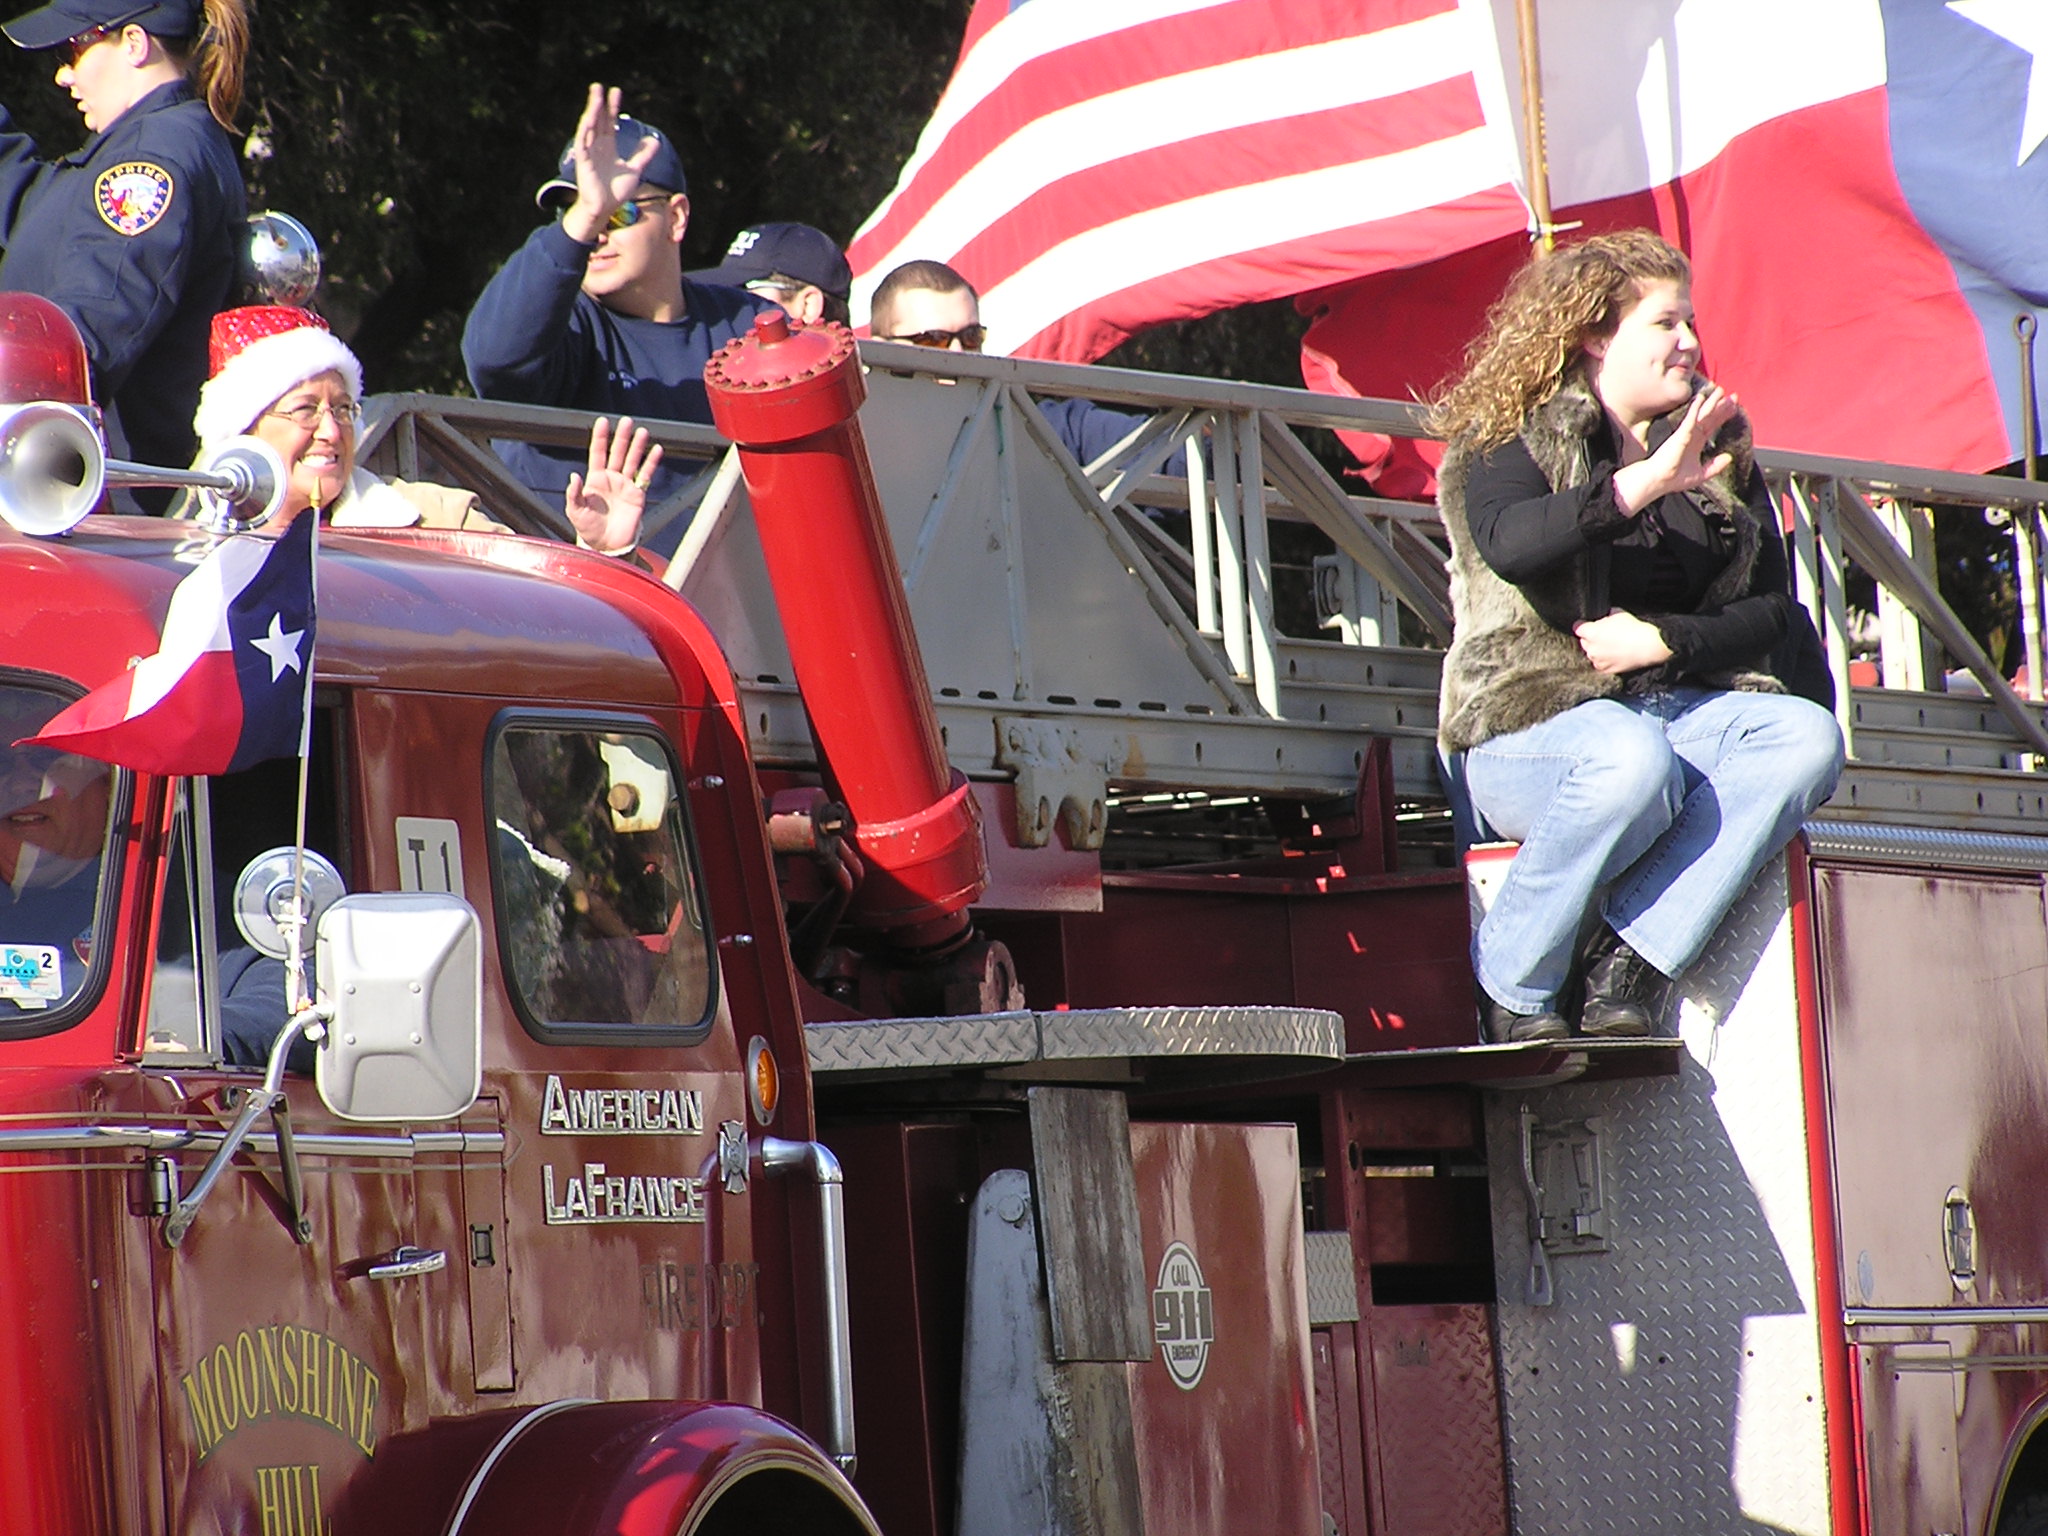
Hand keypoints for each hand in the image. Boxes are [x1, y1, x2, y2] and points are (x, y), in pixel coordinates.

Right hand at [559, 84, 660, 243]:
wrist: (605, 209)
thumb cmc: (615, 191)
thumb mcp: (634, 170)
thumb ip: (643, 155)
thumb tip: (655, 140)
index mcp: (608, 147)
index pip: (609, 122)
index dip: (612, 107)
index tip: (616, 91)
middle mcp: (597, 146)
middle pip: (598, 120)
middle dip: (599, 104)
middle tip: (599, 86)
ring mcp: (589, 153)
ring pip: (589, 127)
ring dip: (591, 112)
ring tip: (595, 96)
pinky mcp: (583, 162)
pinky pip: (582, 143)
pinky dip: (585, 130)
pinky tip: (588, 118)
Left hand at [565, 416, 661, 554]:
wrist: (606, 546)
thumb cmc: (588, 529)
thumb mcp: (574, 512)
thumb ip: (573, 494)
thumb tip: (574, 476)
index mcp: (595, 480)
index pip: (597, 453)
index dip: (600, 437)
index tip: (603, 421)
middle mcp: (611, 479)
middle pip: (617, 453)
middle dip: (622, 437)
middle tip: (627, 421)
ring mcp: (625, 485)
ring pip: (632, 461)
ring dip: (637, 446)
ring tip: (642, 431)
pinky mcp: (637, 495)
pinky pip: (646, 475)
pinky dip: (651, 463)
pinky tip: (657, 450)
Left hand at [1574, 611, 1672, 674]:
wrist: (1648, 646)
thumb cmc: (1634, 628)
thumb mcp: (1618, 613)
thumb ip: (1606, 616)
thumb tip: (1604, 617)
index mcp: (1591, 632)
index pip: (1578, 628)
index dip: (1583, 626)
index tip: (1587, 626)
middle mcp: (1591, 648)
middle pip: (1584, 641)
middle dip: (1591, 638)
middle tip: (1604, 636)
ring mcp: (1597, 660)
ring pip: (1592, 654)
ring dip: (1597, 650)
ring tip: (1612, 646)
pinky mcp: (1605, 670)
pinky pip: (1600, 664)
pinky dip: (1604, 660)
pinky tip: (1614, 655)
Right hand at [1612, 380, 1738, 513]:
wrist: (1659, 481)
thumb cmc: (1675, 479)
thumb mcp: (1700, 474)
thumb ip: (1715, 466)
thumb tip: (1729, 457)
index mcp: (1696, 442)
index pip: (1713, 425)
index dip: (1724, 416)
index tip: (1735, 408)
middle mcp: (1692, 434)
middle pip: (1710, 417)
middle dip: (1722, 406)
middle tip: (1735, 396)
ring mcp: (1686, 433)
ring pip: (1702, 415)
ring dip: (1711, 402)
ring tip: (1721, 390)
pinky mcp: (1680, 435)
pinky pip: (1690, 420)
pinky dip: (1695, 409)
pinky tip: (1701, 398)